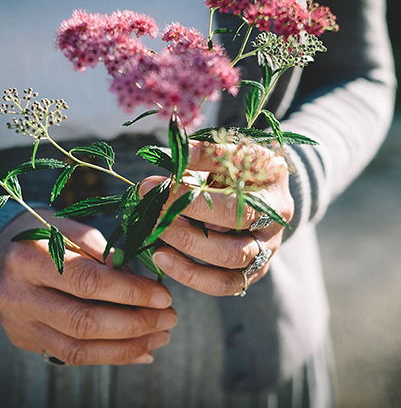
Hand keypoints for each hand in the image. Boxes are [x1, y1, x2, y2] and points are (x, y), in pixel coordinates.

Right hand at [0, 209, 176, 364]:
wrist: (1, 250)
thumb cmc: (44, 233)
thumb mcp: (72, 229)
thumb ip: (104, 253)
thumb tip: (139, 280)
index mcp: (32, 259)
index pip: (88, 282)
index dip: (131, 292)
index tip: (163, 296)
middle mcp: (21, 296)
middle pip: (85, 322)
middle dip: (135, 324)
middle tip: (169, 318)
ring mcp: (22, 323)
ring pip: (79, 349)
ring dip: (128, 347)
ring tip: (161, 337)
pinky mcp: (28, 339)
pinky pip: (73, 356)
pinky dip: (111, 356)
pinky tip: (140, 350)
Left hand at [139, 140, 293, 296]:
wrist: (264, 188)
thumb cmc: (245, 167)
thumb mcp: (232, 153)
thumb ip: (205, 154)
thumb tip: (171, 159)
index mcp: (273, 196)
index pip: (233, 206)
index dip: (191, 200)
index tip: (152, 187)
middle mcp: (273, 229)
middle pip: (232, 243)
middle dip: (186, 231)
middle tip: (152, 214)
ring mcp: (264, 253)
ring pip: (228, 266)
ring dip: (186, 254)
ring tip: (155, 236)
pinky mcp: (250, 271)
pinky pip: (222, 284)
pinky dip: (190, 276)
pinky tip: (163, 258)